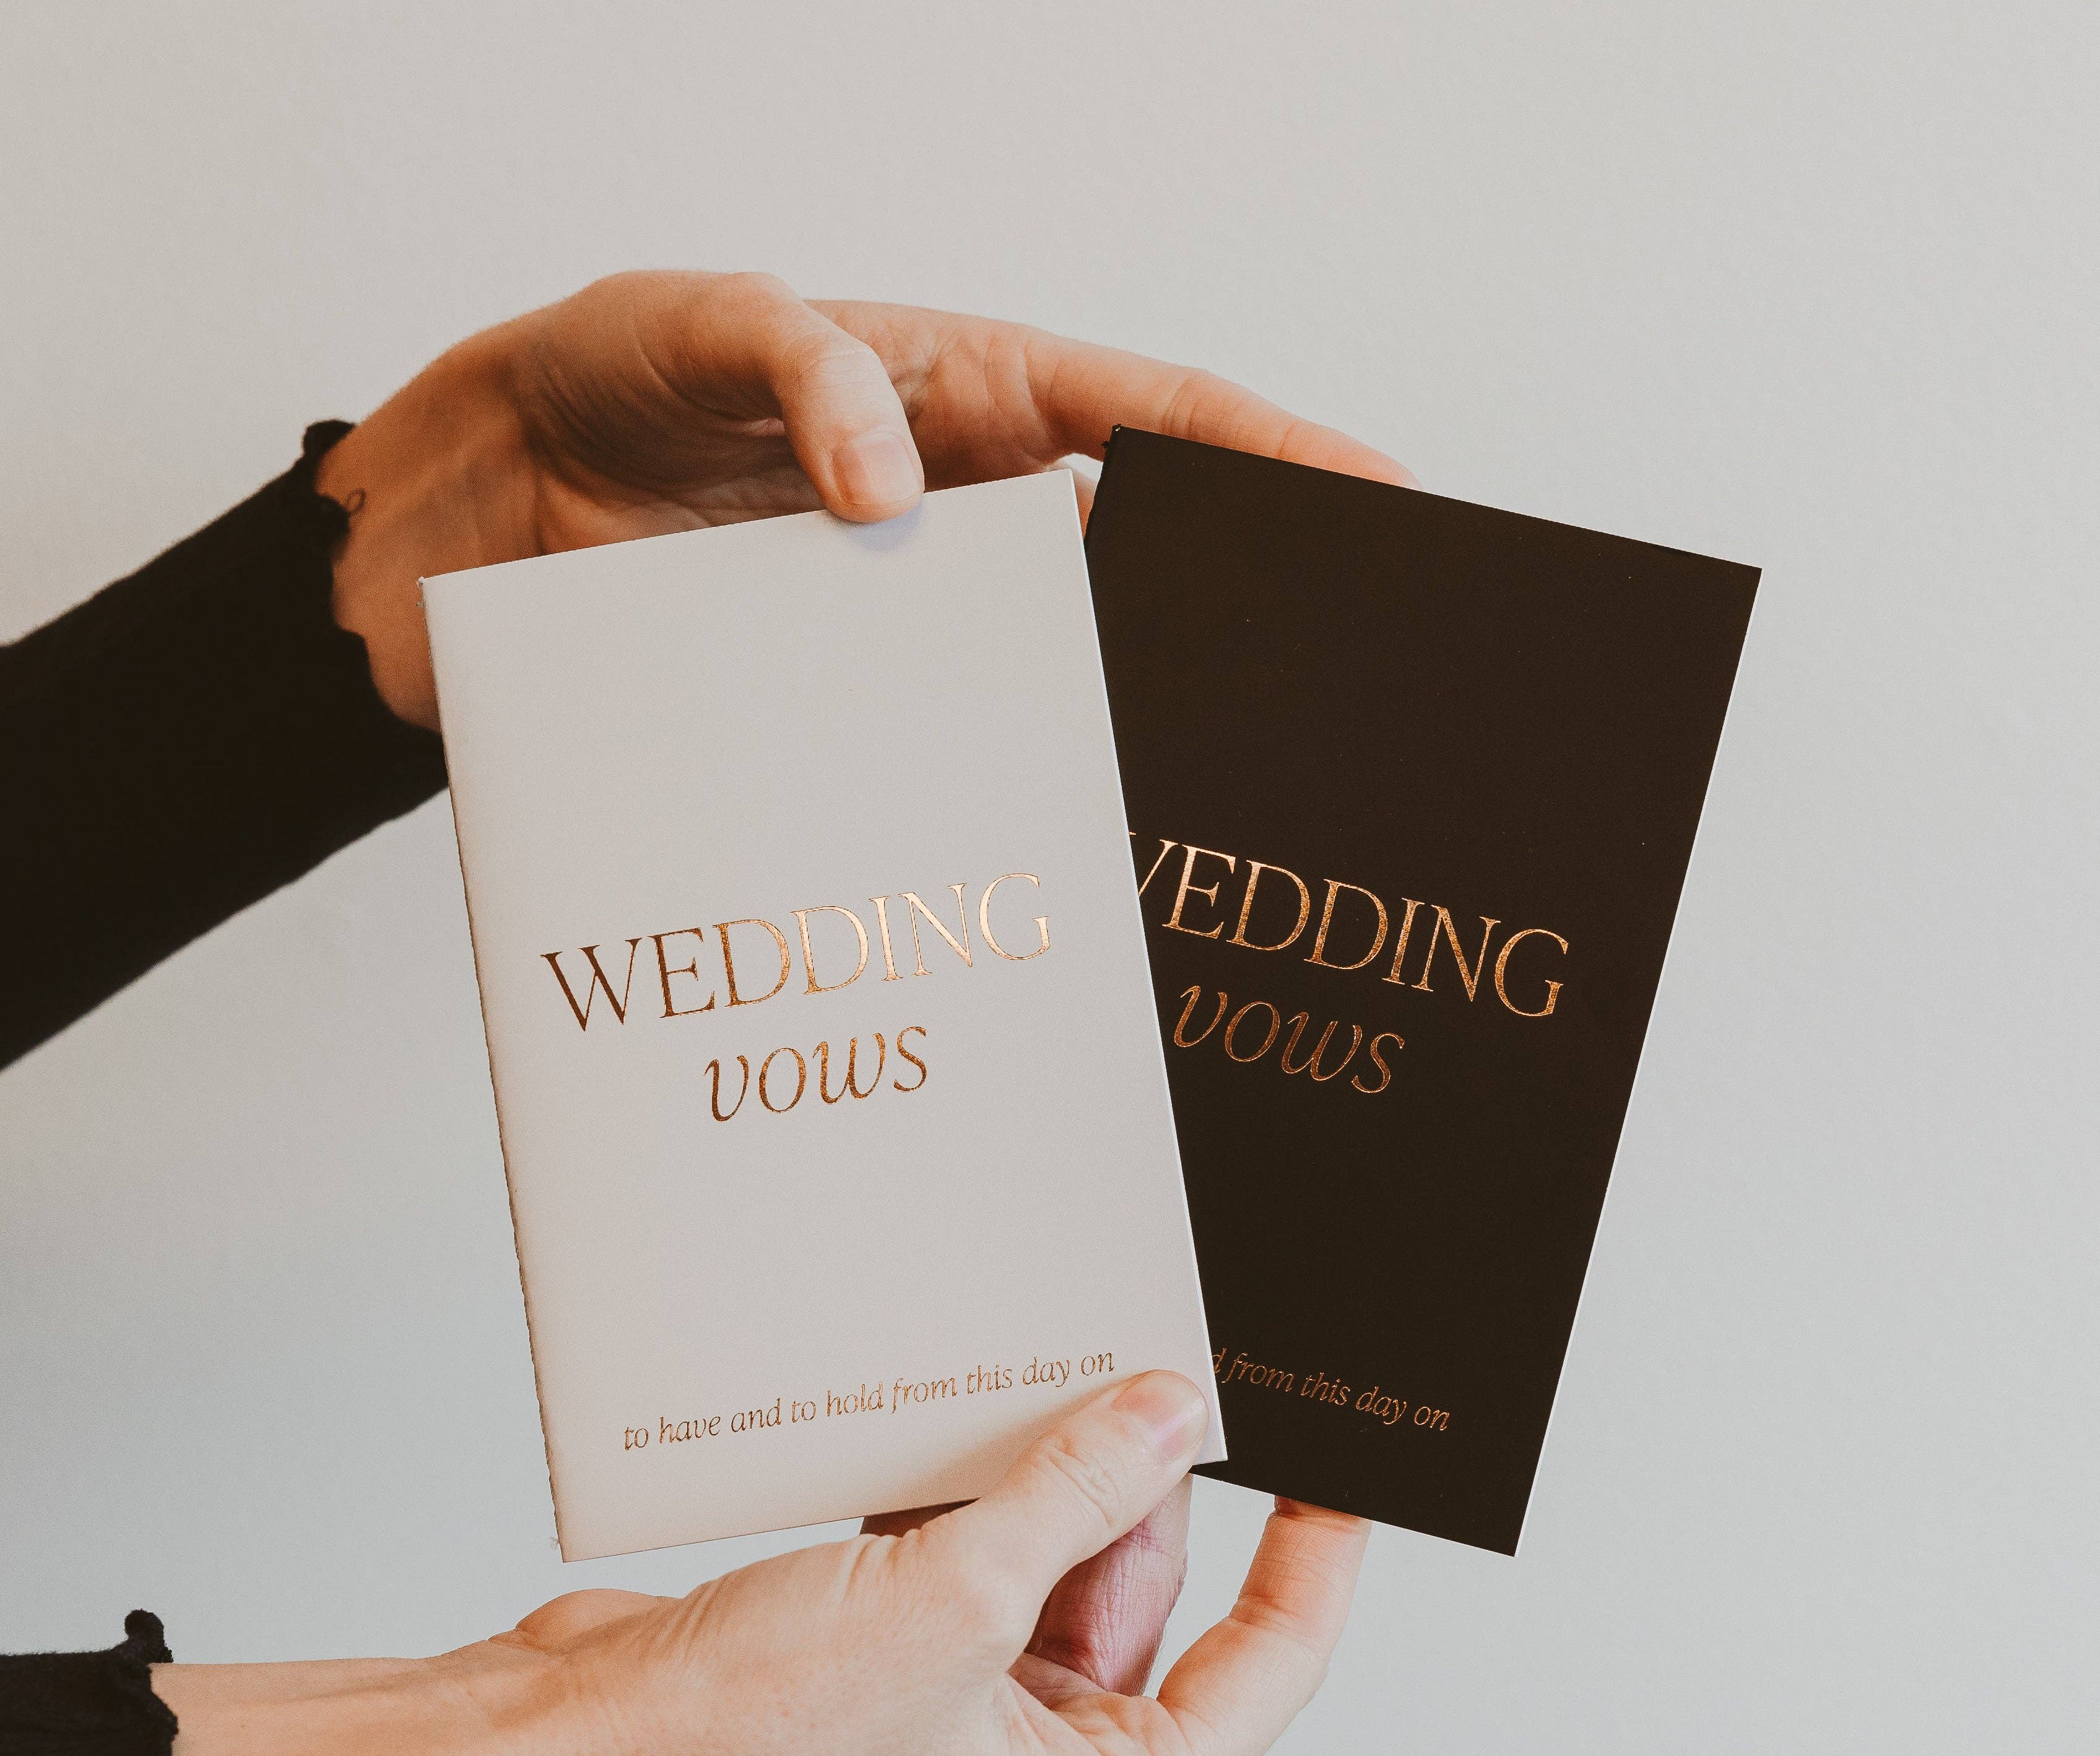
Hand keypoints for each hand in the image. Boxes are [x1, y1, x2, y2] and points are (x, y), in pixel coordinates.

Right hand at [136, 1372, 1368, 1755]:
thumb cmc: (744, 1747)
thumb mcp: (959, 1599)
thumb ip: (1081, 1494)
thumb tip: (1171, 1415)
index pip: (1265, 1671)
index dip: (1313, 1560)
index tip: (1339, 1463)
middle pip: (1146, 1602)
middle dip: (1141, 1484)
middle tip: (1150, 1363)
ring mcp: (952, 1725)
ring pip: (1048, 1569)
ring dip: (1042, 1478)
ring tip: (1048, 1371)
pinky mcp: (879, 1671)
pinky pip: (962, 1562)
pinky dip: (964, 1494)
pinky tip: (950, 1416)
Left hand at [320, 270, 1409, 724]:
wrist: (478, 497)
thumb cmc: (608, 372)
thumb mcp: (701, 323)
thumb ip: (804, 370)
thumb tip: (889, 480)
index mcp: (964, 392)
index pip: (1151, 413)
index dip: (1269, 452)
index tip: (1372, 494)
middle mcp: (957, 515)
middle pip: (1126, 562)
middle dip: (1215, 612)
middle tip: (1302, 678)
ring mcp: (904, 620)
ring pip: (1038, 676)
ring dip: (1090, 723)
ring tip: (1175, 785)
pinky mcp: (839, 700)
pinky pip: (931, 747)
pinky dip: (969, 790)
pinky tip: (1006, 838)